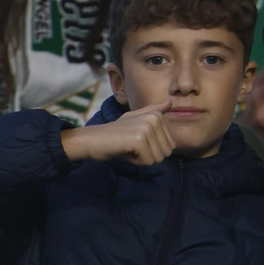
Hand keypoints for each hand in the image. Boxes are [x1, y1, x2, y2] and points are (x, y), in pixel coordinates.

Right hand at [60, 101, 174, 164]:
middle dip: (150, 154)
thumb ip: (153, 111)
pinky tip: (124, 151)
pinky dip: (135, 161)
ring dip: (143, 158)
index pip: (170, 145)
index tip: (137, 140)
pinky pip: (148, 161)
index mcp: (156, 115)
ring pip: (158, 158)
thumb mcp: (135, 118)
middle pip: (166, 152)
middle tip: (132, 145)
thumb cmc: (115, 132)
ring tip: (128, 147)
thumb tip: (170, 102)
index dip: (153, 148)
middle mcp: (154, 119)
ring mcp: (147, 128)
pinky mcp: (139, 140)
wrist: (92, 139)